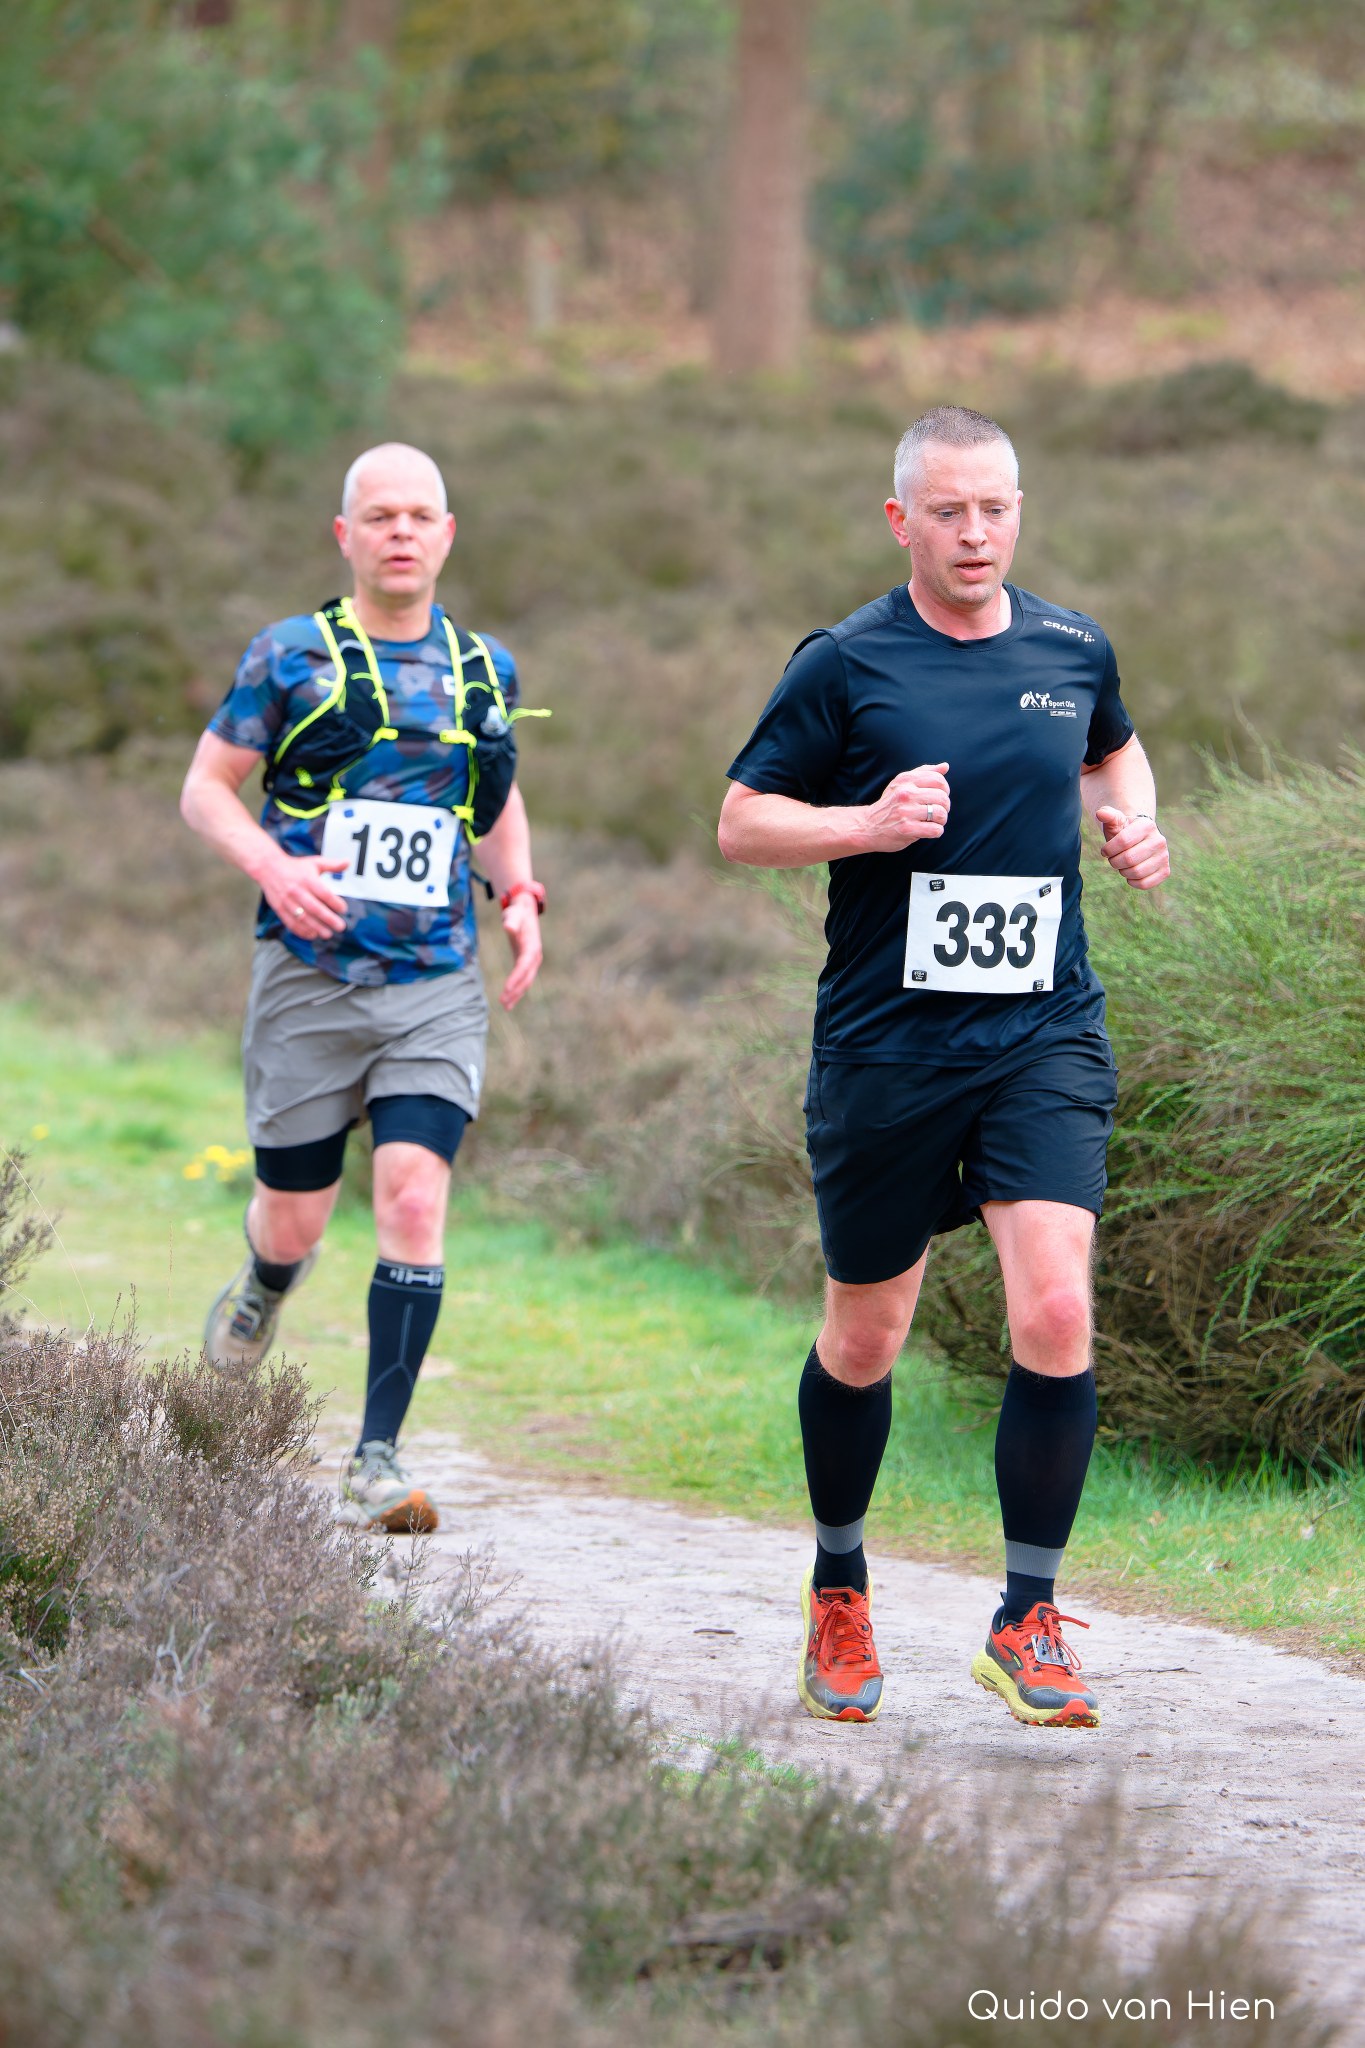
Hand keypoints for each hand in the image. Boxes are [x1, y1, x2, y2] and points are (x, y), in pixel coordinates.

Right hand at [258, 850, 349, 938]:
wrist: (268, 868)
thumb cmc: (295, 867)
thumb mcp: (314, 863)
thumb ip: (332, 865)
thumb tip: (347, 863)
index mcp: (308, 880)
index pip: (324, 894)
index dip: (335, 903)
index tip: (343, 909)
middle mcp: (297, 891)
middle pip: (315, 908)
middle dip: (329, 919)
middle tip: (340, 927)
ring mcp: (287, 901)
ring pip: (303, 918)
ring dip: (317, 928)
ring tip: (327, 934)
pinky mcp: (280, 909)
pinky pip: (291, 923)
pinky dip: (302, 931)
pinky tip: (312, 935)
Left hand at [498, 892, 542, 1008]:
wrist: (526, 911)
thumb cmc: (518, 912)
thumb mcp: (514, 913)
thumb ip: (512, 920)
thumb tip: (508, 926)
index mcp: (532, 946)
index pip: (524, 965)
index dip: (516, 977)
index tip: (507, 989)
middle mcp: (534, 956)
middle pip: (526, 977)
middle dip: (516, 991)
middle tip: (503, 1002)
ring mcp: (532, 961)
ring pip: (526, 982)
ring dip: (516, 995)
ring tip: (505, 1006)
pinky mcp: (526, 964)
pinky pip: (523, 980)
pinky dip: (516, 991)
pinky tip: (508, 1002)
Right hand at [858, 764, 951, 852]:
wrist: (868, 826)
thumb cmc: (890, 804)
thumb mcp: (902, 783)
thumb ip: (923, 773)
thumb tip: (945, 766)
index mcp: (906, 780)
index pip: (938, 779)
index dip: (945, 789)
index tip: (938, 797)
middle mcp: (905, 793)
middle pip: (942, 797)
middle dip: (944, 806)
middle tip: (937, 812)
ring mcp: (905, 812)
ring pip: (940, 813)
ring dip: (941, 820)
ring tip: (933, 821)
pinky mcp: (906, 829)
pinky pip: (935, 830)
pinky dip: (936, 831)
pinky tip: (928, 830)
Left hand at [1095, 807, 1169, 890]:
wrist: (1140, 840)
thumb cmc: (1124, 831)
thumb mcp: (1115, 821)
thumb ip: (1107, 815)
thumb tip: (1100, 813)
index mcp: (1147, 825)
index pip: (1123, 841)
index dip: (1108, 849)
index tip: (1105, 851)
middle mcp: (1159, 840)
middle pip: (1129, 859)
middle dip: (1114, 862)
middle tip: (1113, 859)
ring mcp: (1164, 856)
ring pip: (1136, 872)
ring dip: (1123, 872)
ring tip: (1122, 865)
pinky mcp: (1165, 871)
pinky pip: (1145, 883)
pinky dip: (1132, 882)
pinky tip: (1130, 874)